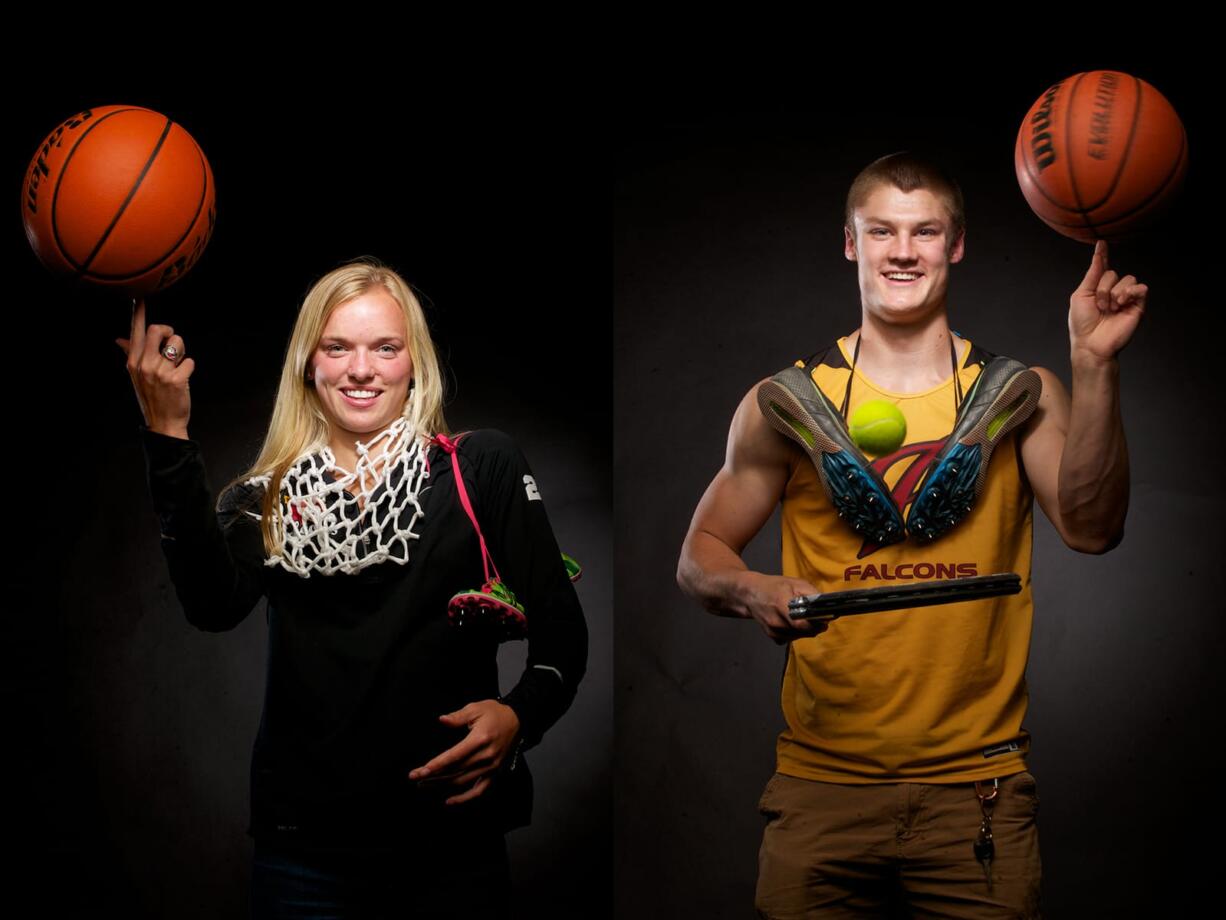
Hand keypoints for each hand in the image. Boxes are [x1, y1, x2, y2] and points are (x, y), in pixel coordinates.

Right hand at [116, 297, 193, 438]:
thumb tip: (120, 339)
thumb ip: (130, 354)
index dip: (138, 314)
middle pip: (157, 330)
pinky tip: (183, 379)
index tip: (139, 298)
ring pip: (177, 343)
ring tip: (177, 366)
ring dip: (182, 351)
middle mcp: (144, 365)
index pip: (135, 332)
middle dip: (168, 332)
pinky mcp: (177, 379)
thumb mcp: (136, 376)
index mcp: (134, 362)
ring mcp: (160, 372)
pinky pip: (190, 361)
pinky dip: (190, 368)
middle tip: (171, 344)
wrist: (164, 422)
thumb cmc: (152, 396)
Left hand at [408, 700, 520, 804]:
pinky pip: (479, 790)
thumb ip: (457, 716)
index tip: (421, 771)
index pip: (454, 756)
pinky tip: (449, 801)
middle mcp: (486, 756)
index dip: (436, 765)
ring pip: (463, 782)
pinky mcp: (495, 773)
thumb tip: (442, 720)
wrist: (518, 720)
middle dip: (433, 776)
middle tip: (415, 777)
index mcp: (480, 739)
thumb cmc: (495, 713)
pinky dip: (464, 798)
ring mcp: (491, 767)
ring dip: (442, 786)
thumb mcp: (476, 708)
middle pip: (455, 771)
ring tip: (424, 785)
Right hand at [739, 572, 828, 644]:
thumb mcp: (795, 583)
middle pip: (803, 632)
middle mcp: (776, 621)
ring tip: (802, 617)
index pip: (801, 624)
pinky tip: (793, 622)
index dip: (816, 623)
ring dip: (806, 630)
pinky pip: (792, 639)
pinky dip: (796, 633)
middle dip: (813, 625)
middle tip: (816, 616)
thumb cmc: (773, 586)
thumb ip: (811, 593)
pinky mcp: (773, 637)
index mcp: (781, 605)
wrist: (750, 594)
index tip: (824, 619)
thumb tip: (826, 604)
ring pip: (800, 636)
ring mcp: (773, 631)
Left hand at [1069, 240, 1146, 363]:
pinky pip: (1141, 288)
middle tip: (1099, 306)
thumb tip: (1097, 255)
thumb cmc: (1082, 323)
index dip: (1102, 255)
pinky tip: (1122, 303)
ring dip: (1114, 294)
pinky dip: (1131, 293)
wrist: (1092, 343)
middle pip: (1112, 273)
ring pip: (1127, 279)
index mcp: (1097, 288)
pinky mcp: (1138, 305)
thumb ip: (1092, 274)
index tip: (1101, 243)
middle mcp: (1112, 291)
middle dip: (1102, 289)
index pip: (1102, 267)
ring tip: (1109, 309)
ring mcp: (1126, 298)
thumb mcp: (1081, 295)